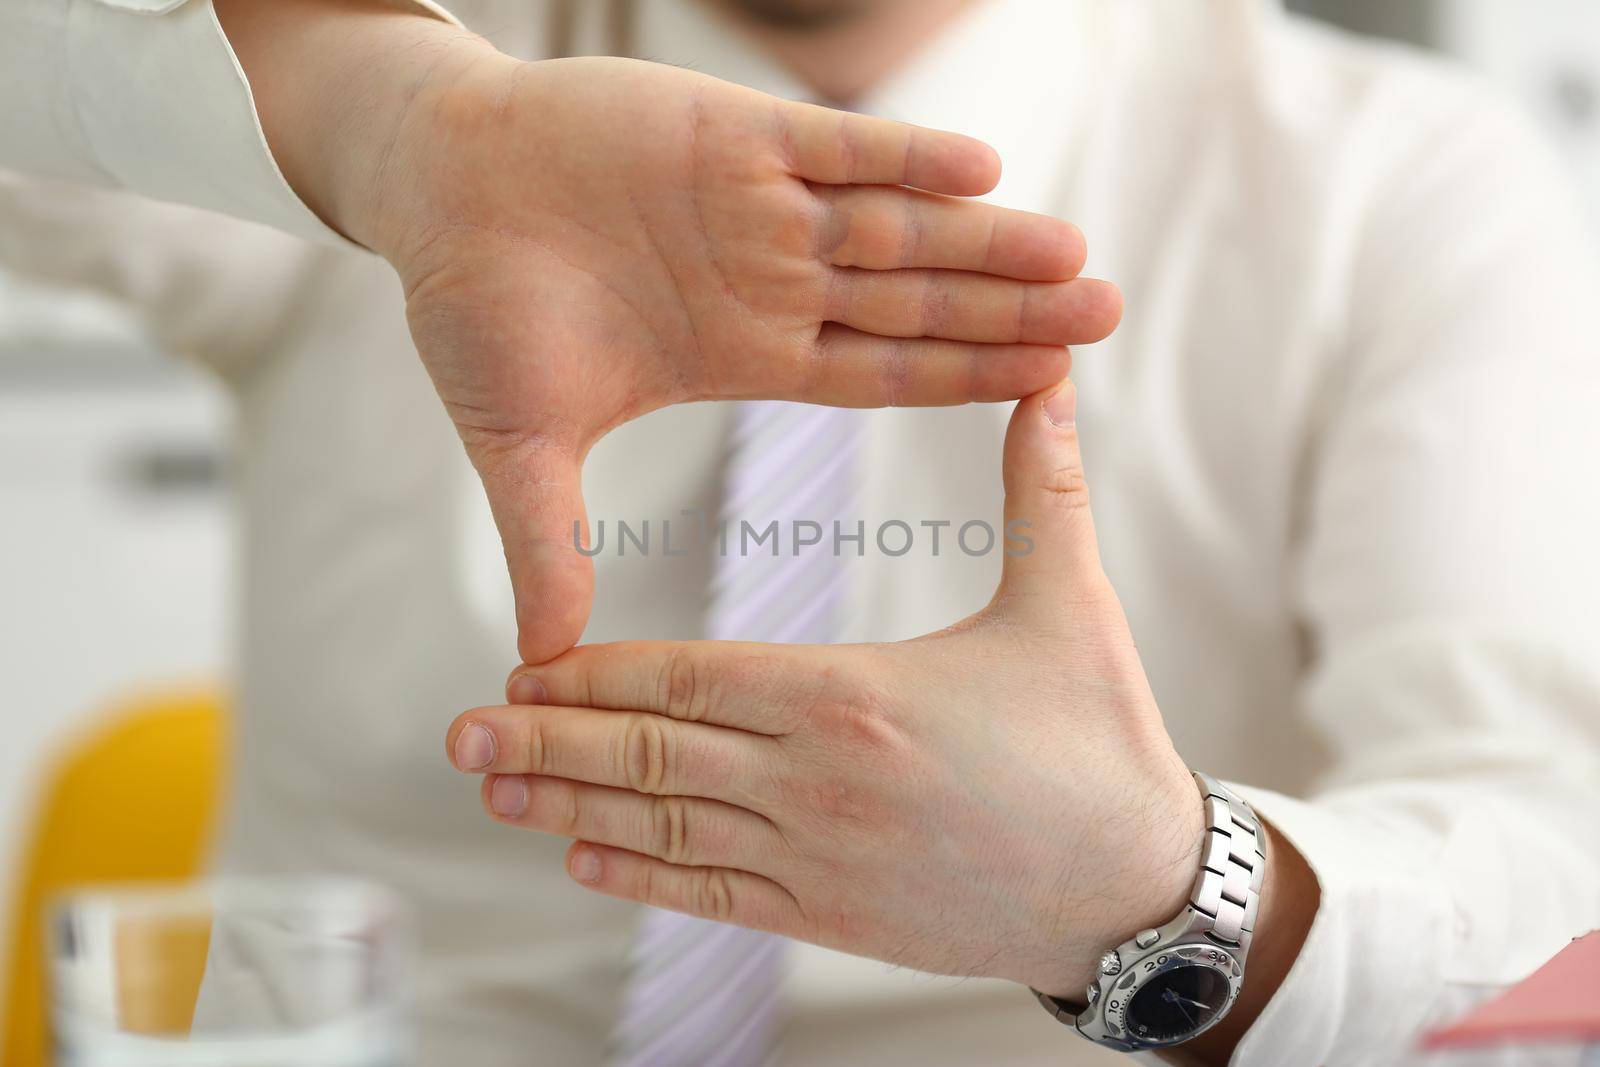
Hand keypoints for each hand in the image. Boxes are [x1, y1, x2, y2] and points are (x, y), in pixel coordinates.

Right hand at [215, 0, 1121, 662]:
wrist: (434, 189)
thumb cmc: (474, 309)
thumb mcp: (522, 443)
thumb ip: (550, 542)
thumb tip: (540, 665)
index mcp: (745, 354)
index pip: (879, 373)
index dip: (963, 380)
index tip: (1049, 390)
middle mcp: (770, 282)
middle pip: (913, 301)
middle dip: (1007, 310)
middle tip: (1104, 317)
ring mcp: (759, 207)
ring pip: (895, 225)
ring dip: (980, 240)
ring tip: (1070, 255)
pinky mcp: (731, 136)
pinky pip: (834, 146)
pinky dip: (902, 156)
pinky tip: (982, 171)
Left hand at [446, 381, 1204, 997]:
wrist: (1136, 893)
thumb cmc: (1100, 744)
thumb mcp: (1069, 606)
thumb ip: (1039, 491)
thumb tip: (1050, 382)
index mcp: (853, 699)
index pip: (689, 678)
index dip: (597, 673)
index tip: (527, 661)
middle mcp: (814, 783)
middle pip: (649, 756)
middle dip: (546, 742)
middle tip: (461, 728)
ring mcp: (817, 860)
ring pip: (663, 829)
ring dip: (567, 810)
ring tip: (491, 790)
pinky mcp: (834, 917)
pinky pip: (713, 896)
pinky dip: (640, 875)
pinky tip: (582, 860)